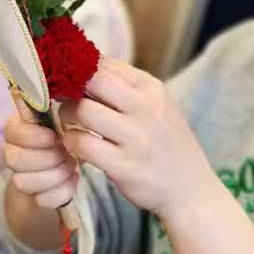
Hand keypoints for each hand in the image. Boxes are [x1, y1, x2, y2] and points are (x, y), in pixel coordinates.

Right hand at [2, 97, 77, 209]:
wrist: (69, 169)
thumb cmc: (66, 137)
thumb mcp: (63, 118)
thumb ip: (50, 103)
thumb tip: (36, 78)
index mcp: (17, 129)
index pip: (11, 131)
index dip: (32, 136)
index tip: (54, 137)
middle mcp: (12, 153)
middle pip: (14, 159)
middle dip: (47, 157)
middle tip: (68, 153)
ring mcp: (20, 177)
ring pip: (24, 182)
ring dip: (55, 175)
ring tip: (72, 166)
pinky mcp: (32, 199)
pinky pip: (41, 200)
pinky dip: (62, 191)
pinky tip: (72, 181)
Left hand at [57, 60, 217, 220]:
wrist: (190, 189)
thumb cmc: (166, 144)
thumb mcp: (157, 106)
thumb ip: (125, 87)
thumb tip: (84, 66)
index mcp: (152, 88)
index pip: (104, 63)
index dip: (78, 69)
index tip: (68, 79)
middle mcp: (145, 108)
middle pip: (91, 80)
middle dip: (70, 88)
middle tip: (64, 99)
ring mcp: (135, 137)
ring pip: (82, 110)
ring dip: (67, 116)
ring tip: (72, 124)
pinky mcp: (123, 165)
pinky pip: (82, 143)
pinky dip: (71, 142)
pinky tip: (76, 145)